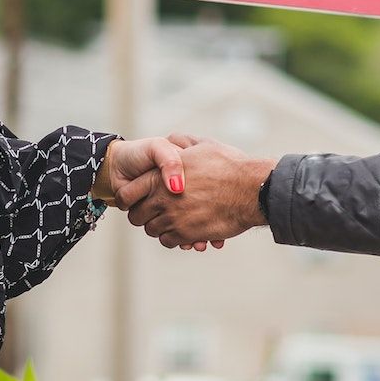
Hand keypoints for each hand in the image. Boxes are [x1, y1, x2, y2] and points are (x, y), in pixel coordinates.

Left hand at [95, 135, 225, 250]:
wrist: (251, 189)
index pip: (127, 194)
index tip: (134, 201)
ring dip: (158, 227)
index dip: (128, 198)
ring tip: (169, 221)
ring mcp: (174, 218)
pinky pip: (168, 241)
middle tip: (152, 213)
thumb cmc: (230, 166)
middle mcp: (162, 198)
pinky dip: (172, 238)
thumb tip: (171, 139)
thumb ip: (182, 143)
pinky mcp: (187, 234)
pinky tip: (181, 230)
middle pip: (136, 216)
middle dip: (142, 215)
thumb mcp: (202, 145)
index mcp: (160, 176)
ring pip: (152, 230)